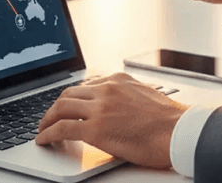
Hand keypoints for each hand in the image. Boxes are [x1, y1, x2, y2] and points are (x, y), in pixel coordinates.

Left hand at [35, 72, 187, 168]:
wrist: (179, 131)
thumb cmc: (169, 121)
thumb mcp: (147, 96)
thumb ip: (128, 96)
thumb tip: (119, 108)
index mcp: (119, 80)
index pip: (86, 84)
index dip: (73, 97)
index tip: (68, 105)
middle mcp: (107, 89)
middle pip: (69, 93)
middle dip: (56, 106)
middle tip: (50, 118)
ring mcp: (100, 108)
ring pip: (61, 107)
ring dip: (47, 119)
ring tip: (43, 129)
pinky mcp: (95, 129)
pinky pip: (62, 128)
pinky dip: (48, 134)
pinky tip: (44, 140)